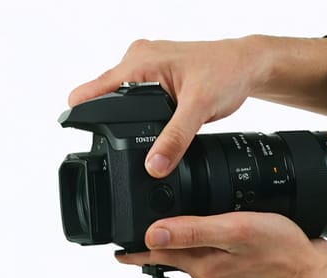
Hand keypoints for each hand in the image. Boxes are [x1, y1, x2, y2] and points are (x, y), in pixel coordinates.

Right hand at [68, 38, 261, 177]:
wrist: (249, 65)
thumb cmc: (227, 72)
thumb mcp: (199, 109)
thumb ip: (174, 139)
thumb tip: (153, 167)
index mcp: (138, 62)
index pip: (91, 91)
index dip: (80, 114)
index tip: (78, 134)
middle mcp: (135, 60)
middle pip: (102, 98)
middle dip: (110, 120)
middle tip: (133, 135)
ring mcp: (142, 68)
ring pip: (118, 99)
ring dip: (127, 116)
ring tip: (151, 124)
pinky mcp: (152, 77)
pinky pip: (132, 97)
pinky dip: (139, 113)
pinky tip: (157, 119)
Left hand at [114, 212, 326, 277]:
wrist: (312, 267)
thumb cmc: (278, 247)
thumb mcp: (231, 231)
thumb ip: (191, 232)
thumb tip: (150, 234)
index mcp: (198, 265)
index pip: (152, 256)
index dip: (129, 248)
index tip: (110, 244)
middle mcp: (203, 269)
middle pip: (164, 253)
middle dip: (143, 243)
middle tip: (123, 231)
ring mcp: (217, 267)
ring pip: (183, 250)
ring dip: (166, 239)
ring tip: (149, 228)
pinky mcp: (231, 262)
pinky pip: (203, 247)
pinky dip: (191, 236)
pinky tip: (194, 225)